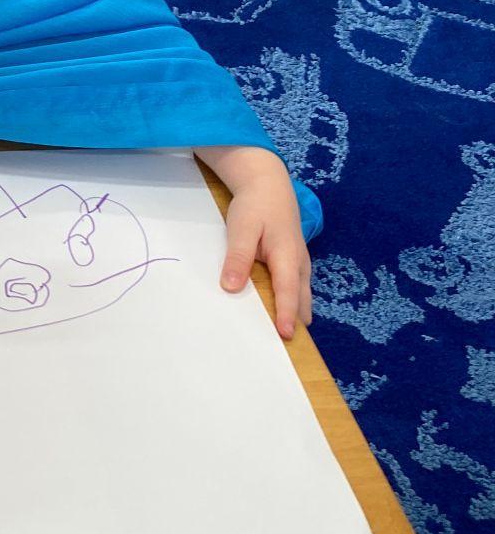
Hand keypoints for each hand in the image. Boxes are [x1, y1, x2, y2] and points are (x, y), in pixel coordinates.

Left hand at [205, 145, 311, 338]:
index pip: (288, 292)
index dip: (287, 314)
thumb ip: (237, 258)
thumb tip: (231, 287)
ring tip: (288, 340)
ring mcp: (300, 263)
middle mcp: (299, 263)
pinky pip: (296, 288)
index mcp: (287, 256)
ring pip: (301, 294)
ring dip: (297, 315)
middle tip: (288, 349)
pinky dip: (293, 303)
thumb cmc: (255, 206)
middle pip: (300, 299)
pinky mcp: (295, 262)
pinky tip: (284, 317)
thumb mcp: (241, 229)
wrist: (268, 184)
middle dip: (296, 322)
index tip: (286, 335)